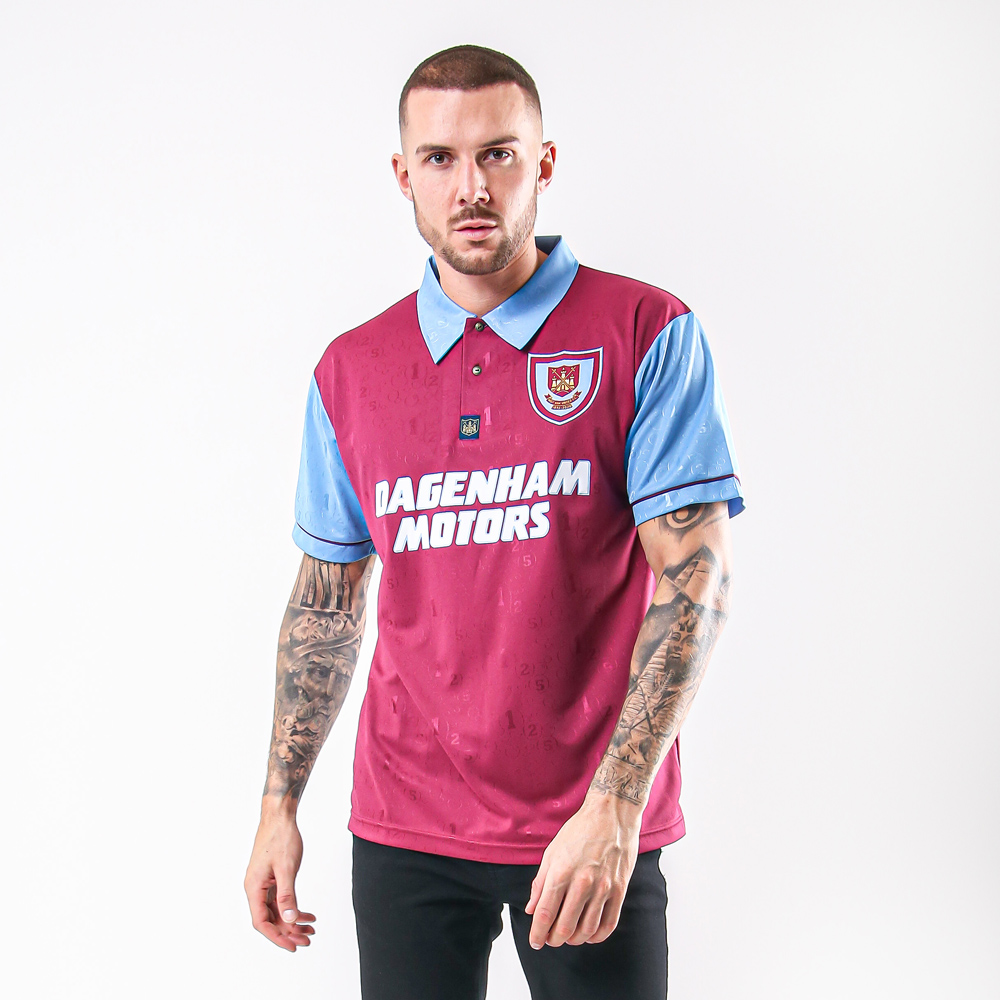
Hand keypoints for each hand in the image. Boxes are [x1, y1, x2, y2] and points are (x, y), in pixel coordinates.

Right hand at [244, 813, 315, 951]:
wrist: (280, 815)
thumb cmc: (280, 837)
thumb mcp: (286, 867)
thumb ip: (287, 895)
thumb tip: (289, 919)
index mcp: (254, 887)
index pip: (261, 922)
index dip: (276, 936)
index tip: (292, 946)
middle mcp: (256, 888)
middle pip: (270, 918)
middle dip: (289, 931)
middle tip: (307, 940)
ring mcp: (263, 883)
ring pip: (277, 910)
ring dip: (293, 920)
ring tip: (311, 928)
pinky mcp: (272, 877)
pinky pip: (281, 899)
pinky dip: (294, 907)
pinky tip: (308, 914)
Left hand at [524, 791, 641, 948]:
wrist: (611, 814)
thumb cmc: (579, 831)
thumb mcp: (552, 852)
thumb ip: (540, 883)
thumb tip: (531, 909)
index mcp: (561, 872)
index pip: (545, 914)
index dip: (537, 933)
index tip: (535, 941)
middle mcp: (582, 882)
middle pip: (564, 927)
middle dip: (553, 939)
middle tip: (550, 939)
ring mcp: (603, 887)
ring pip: (586, 930)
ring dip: (574, 940)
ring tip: (568, 937)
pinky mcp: (620, 889)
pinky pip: (609, 924)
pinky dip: (596, 936)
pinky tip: (589, 935)